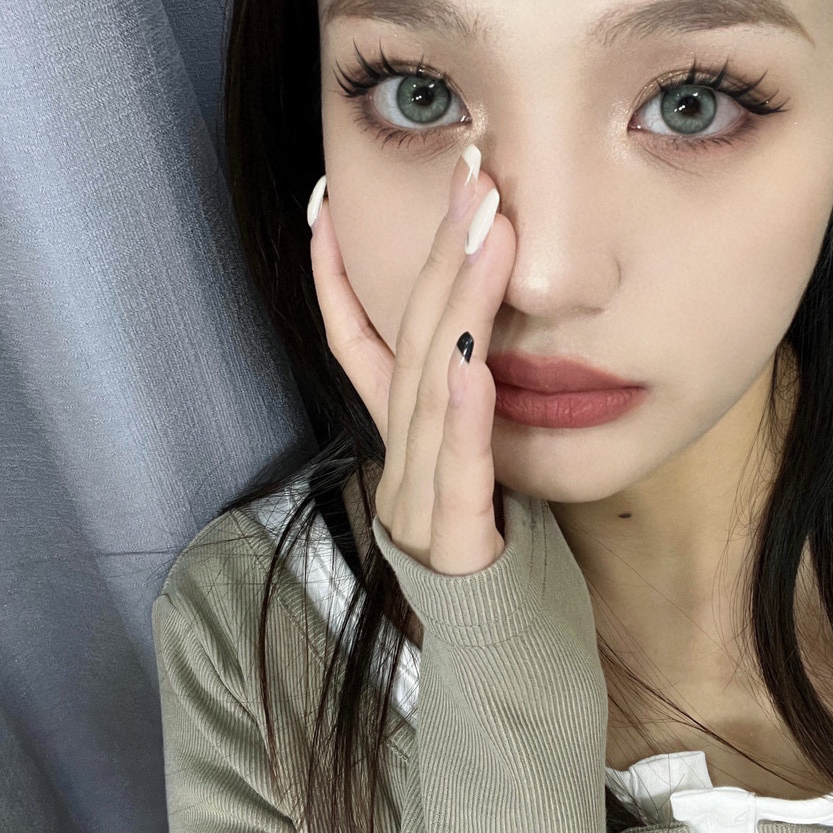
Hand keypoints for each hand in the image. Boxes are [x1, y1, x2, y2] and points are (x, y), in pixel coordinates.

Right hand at [307, 146, 516, 575]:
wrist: (503, 654)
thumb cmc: (496, 548)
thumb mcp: (470, 463)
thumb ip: (461, 408)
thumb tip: (474, 332)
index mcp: (398, 442)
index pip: (353, 348)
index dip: (334, 278)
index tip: (328, 209)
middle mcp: (395, 466)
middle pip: (409, 346)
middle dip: (436, 256)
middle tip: (469, 178)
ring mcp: (418, 507)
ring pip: (434, 390)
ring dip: (461, 302)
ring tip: (487, 228)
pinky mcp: (456, 547)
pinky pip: (458, 471)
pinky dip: (465, 412)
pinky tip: (476, 361)